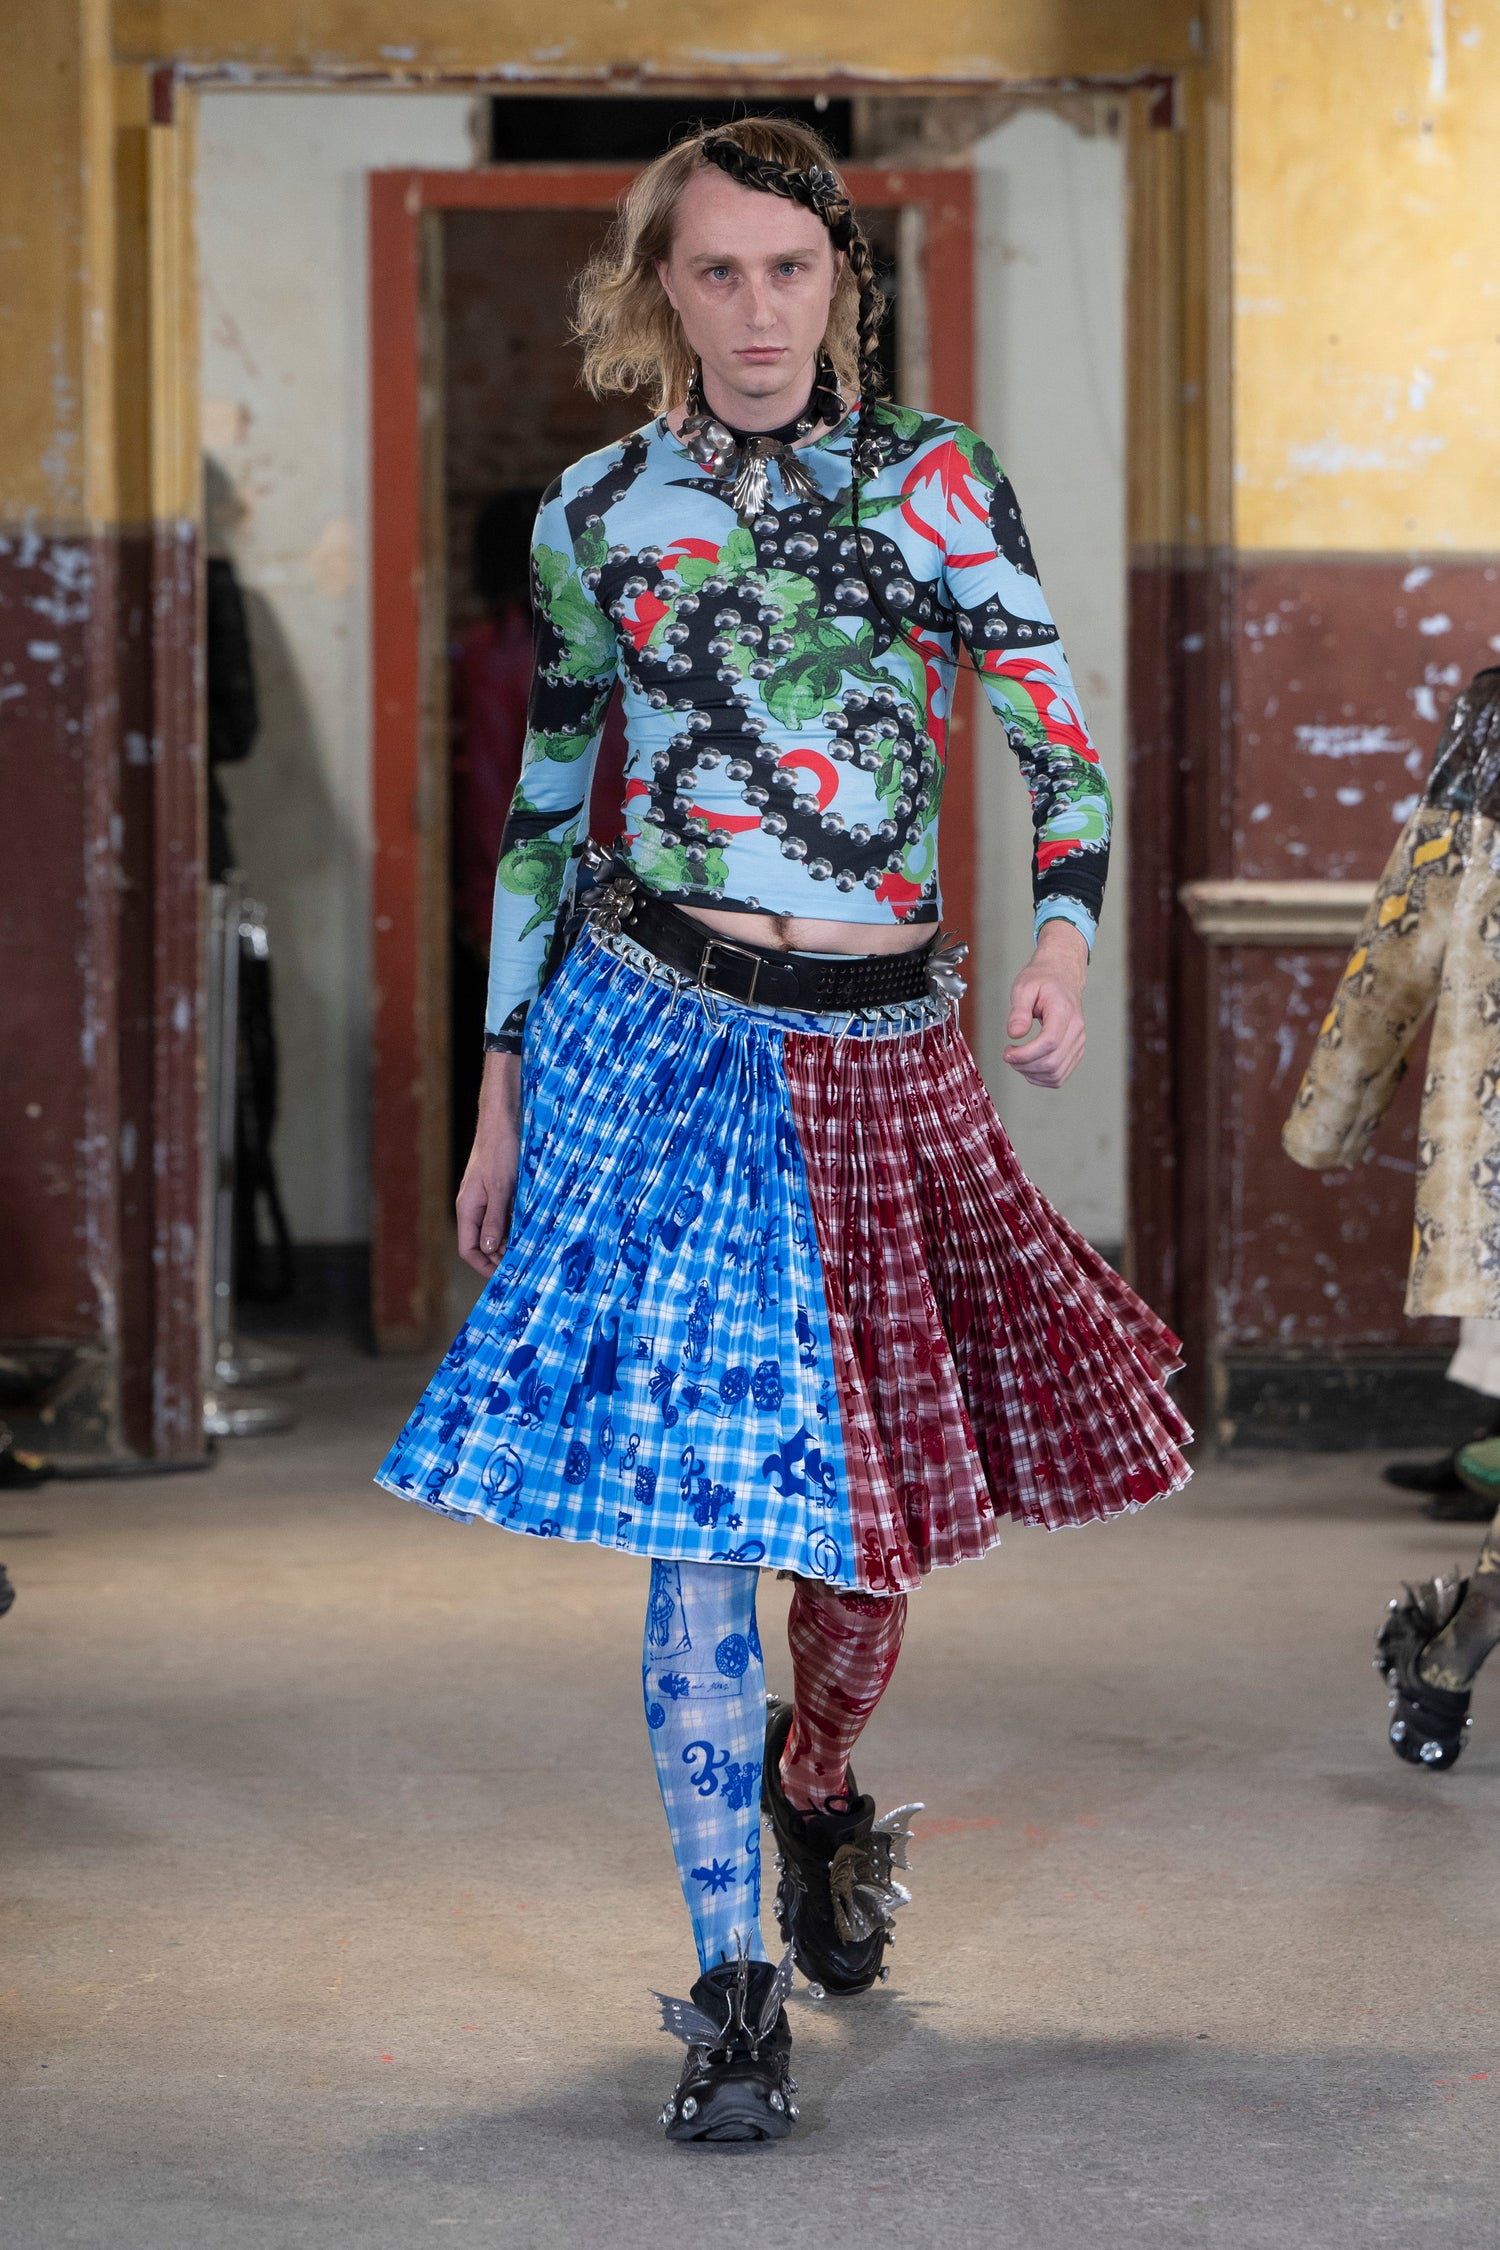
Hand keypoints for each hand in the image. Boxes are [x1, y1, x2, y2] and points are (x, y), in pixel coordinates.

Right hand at [456, 1051, 521, 1275]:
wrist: (503, 1121)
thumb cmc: (501, 1151)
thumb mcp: (501, 1188)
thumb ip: (495, 1220)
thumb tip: (491, 1250)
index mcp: (467, 1208)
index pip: (468, 1249)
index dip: (484, 1266)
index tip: (505, 1276)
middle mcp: (473, 1207)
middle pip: (481, 1243)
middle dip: (499, 1258)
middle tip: (524, 1267)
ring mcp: (485, 1199)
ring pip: (495, 1230)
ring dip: (510, 1242)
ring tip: (531, 1252)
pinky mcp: (497, 1190)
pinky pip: (503, 1216)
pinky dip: (515, 1226)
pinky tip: (532, 1230)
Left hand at [1003, 920, 1088, 1088]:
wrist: (1062, 978)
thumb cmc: (1042, 981)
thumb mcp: (1023, 987)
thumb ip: (1019, 1011)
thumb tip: (1015, 1034)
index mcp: (1064, 1012)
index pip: (1049, 1042)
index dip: (1026, 1054)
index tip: (1007, 1051)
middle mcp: (1076, 1029)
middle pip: (1052, 1061)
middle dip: (1024, 1065)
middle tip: (1008, 1055)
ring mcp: (1078, 1042)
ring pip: (1056, 1073)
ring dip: (1031, 1074)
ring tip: (1016, 1060)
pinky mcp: (1076, 1051)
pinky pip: (1060, 1075)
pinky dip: (1041, 1078)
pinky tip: (1028, 1067)